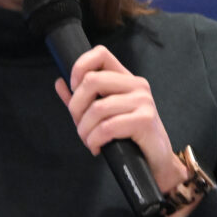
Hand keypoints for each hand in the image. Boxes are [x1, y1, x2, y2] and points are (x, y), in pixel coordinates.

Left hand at [54, 46, 193, 216]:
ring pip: (97, 108)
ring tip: (89, 141)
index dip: (79, 67)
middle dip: (76, 107)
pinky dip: (95, 140)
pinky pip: (107, 127)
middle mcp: (137, 85)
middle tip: (79, 125)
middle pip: (92, 80)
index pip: (100, 53)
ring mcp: (143, 101)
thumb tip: (59, 82)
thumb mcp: (103, 115)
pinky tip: (97, 148)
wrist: (156, 162)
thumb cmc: (130, 139)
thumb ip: (82, 99)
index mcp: (126, 78)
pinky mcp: (145, 120)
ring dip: (84, 130)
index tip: (73, 89)